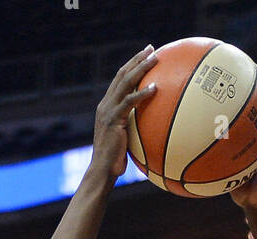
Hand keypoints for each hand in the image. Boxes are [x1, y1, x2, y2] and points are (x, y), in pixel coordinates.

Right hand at [90, 47, 157, 183]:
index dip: (132, 65)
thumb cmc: (115, 162)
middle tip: (152, 49)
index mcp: (107, 106)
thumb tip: (152, 129)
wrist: (102, 171)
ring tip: (155, 59)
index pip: (119, 80)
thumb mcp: (125, 141)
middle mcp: (106, 104)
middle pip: (122, 74)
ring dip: (141, 69)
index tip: (145, 56)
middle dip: (137, 59)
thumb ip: (134, 129)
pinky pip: (129, 102)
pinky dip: (142, 94)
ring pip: (125, 82)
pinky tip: (155, 88)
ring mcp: (108, 110)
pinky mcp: (113, 119)